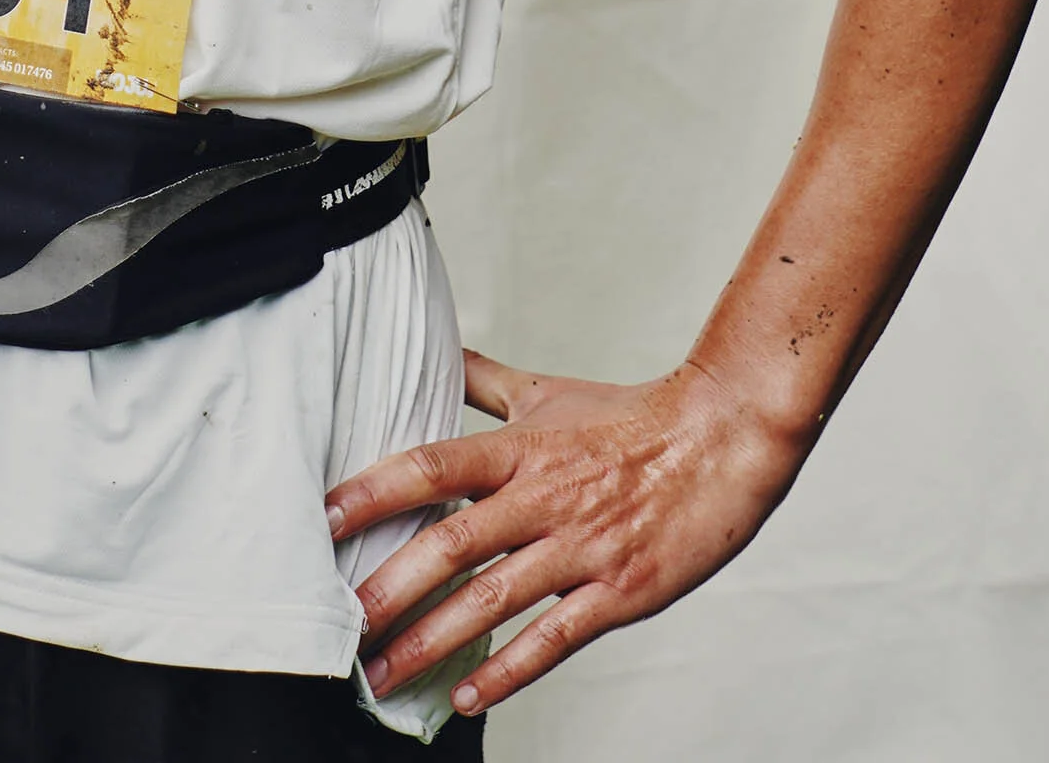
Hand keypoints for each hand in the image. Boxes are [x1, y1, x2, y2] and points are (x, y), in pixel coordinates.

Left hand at [323, 348, 807, 718]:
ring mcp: (580, 549)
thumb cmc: (632, 417)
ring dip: (432, 640)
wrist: (723, 438)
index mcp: (521, 448)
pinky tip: (468, 695)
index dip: (375, 490)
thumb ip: (486, 382)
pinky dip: (508, 670)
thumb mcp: (549, 393)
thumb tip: (437, 354)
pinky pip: (554, 638)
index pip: (432, 465)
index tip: (325, 518)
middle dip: (391, 588)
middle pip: (452, 543)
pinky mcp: (619, 592)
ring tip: (384, 671)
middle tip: (343, 623)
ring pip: (493, 599)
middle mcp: (543, 498)